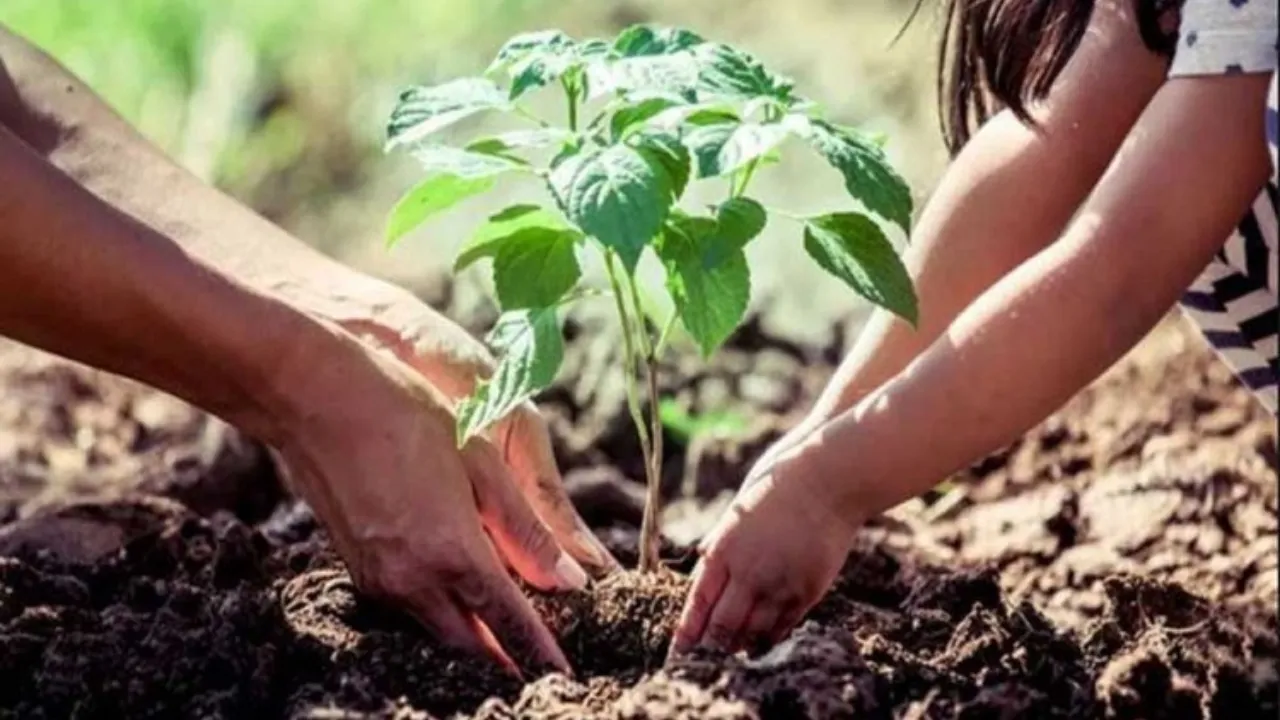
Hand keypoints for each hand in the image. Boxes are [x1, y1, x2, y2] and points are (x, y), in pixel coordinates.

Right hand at [271, 320, 583, 674]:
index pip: (508, 624)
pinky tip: (461, 590)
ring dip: (473, 635)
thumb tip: (569, 580)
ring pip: (438, 629)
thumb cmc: (408, 416)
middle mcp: (413, 580)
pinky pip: (410, 607)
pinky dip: (442, 611)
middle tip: (539, 654)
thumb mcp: (483, 464)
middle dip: (506, 654)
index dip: (540, 652)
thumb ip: (525, 531)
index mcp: (452, 553)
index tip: (566, 673)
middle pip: (471, 642)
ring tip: (508, 629)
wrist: (316, 399)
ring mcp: (379, 580)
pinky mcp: (359, 570)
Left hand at [671, 446, 862, 655]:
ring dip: (740, 646)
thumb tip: (701, 569)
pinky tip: (762, 643)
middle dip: (711, 648)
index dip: (687, 633)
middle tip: (704, 663)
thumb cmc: (775, 489)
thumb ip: (719, 545)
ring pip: (753, 632)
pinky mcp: (807, 590)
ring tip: (731, 656)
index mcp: (723, 551)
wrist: (825, 481)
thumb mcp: (736, 514)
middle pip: (723, 627)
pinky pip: (783, 626)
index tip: (678, 653)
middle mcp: (748, 573)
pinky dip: (769, 637)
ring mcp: (779, 584)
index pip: (698, 604)